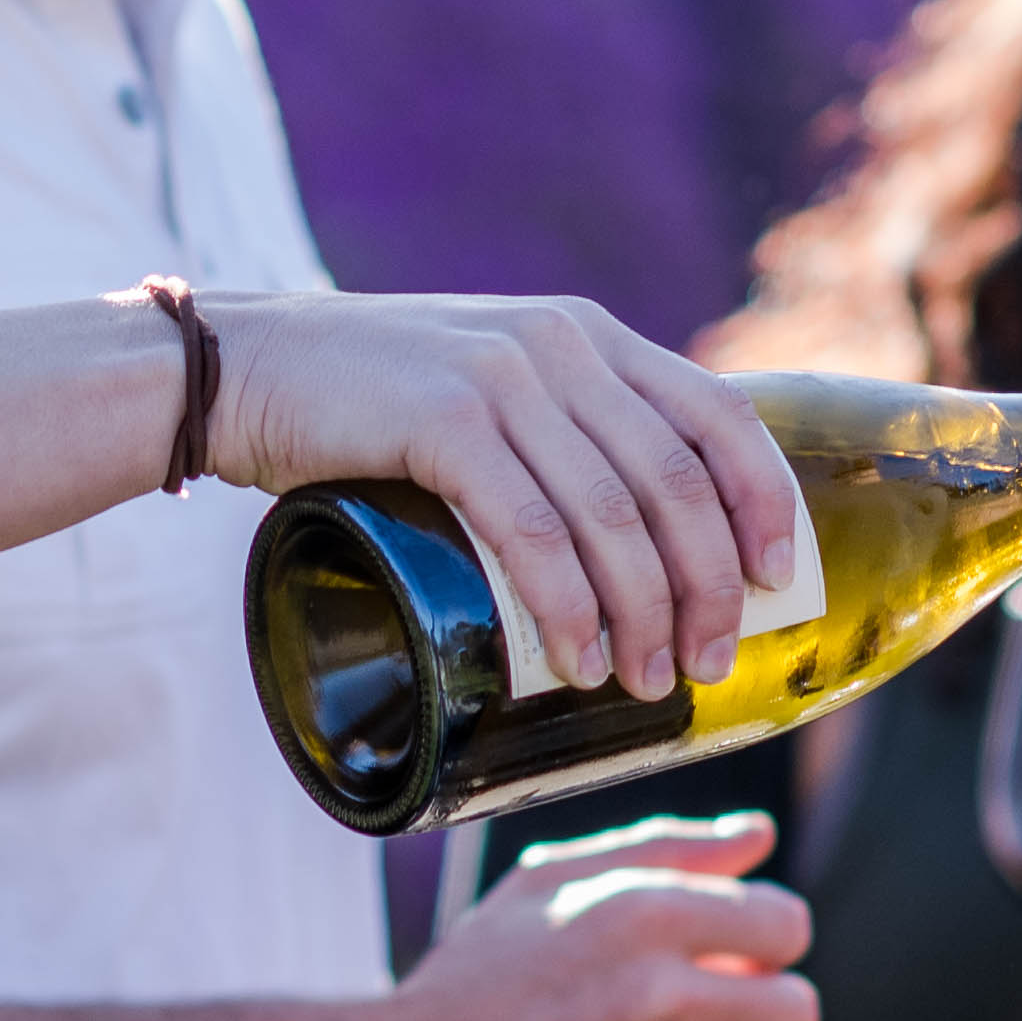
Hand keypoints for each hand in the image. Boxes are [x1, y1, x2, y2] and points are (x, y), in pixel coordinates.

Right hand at [191, 292, 804, 706]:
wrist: (243, 367)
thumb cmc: (368, 403)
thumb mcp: (487, 387)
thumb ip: (557, 432)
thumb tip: (633, 546)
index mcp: (589, 336)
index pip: (720, 414)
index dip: (763, 502)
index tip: (778, 581)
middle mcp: (561, 346)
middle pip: (677, 482)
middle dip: (709, 588)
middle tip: (708, 664)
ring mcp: (503, 377)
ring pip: (613, 516)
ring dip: (643, 615)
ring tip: (646, 683)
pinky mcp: (444, 418)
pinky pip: (531, 528)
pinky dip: (567, 605)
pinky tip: (578, 658)